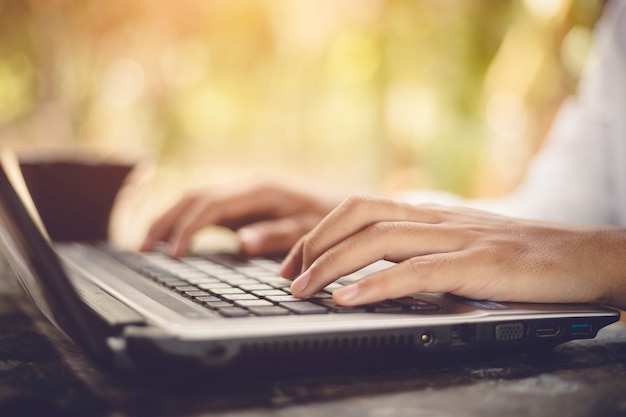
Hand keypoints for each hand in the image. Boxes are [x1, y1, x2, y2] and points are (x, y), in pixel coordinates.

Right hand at [141, 180, 344, 256]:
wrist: (354, 207)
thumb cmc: (336, 219)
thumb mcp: (311, 227)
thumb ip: (278, 234)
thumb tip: (240, 242)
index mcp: (260, 191)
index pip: (211, 206)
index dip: (187, 228)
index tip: (171, 254)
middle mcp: (248, 188)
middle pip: (195, 199)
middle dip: (166, 221)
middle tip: (142, 249)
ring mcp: (245, 196)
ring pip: (197, 201)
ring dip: (171, 219)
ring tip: (147, 245)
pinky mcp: (246, 206)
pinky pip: (208, 211)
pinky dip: (187, 223)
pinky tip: (177, 241)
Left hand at [282, 194, 625, 308]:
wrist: (585, 255)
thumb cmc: (521, 256)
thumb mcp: (461, 245)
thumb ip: (422, 249)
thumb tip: (378, 266)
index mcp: (429, 214)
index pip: (360, 208)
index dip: (320, 230)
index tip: (295, 261)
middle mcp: (436, 218)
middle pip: (358, 215)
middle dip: (314, 243)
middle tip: (287, 276)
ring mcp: (457, 238)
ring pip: (379, 239)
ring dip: (333, 264)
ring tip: (303, 290)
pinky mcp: (479, 264)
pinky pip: (418, 272)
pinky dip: (378, 286)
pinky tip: (348, 300)